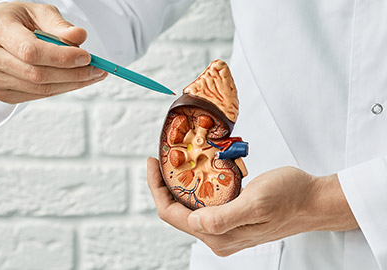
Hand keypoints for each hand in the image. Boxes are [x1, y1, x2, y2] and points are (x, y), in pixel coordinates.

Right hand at [0, 2, 107, 103]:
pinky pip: (37, 96)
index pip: (31, 50)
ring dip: (71, 84)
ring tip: (92, 75)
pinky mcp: (1, 94)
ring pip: (40, 89)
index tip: (87, 57)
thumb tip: (80, 37)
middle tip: (97, 70)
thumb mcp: (39, 13)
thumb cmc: (19, 21)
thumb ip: (59, 25)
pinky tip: (75, 80)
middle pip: (37, 74)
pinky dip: (60, 89)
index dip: (61, 57)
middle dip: (72, 74)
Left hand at [146, 157, 357, 256]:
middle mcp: (218, 237)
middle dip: (165, 185)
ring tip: (175, 161)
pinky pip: (203, 205)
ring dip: (179, 185)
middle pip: (176, 213)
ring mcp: (224, 230)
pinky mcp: (231, 220)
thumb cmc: (291, 197)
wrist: (314, 201)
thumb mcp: (258, 202)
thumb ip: (224, 217)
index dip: (157, 189)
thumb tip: (194, 222)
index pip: (172, 214)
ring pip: (188, 209)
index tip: (153, 163)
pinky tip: (196, 171)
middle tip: (162, 158)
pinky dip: (195, 187)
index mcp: (219, 235)